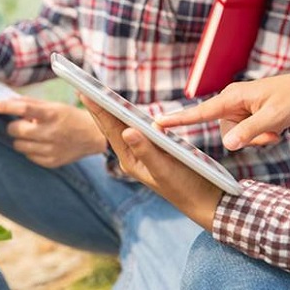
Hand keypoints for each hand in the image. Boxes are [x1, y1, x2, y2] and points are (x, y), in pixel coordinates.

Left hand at [0, 96, 106, 167]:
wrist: (93, 136)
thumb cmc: (68, 117)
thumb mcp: (52, 105)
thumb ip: (29, 103)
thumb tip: (6, 101)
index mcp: (52, 114)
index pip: (23, 109)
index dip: (4, 107)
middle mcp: (51, 132)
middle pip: (17, 130)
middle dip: (14, 126)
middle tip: (22, 124)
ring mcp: (52, 149)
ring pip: (19, 146)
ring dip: (21, 139)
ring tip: (34, 134)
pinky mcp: (51, 162)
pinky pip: (28, 156)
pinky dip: (30, 149)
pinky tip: (41, 144)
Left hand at [81, 95, 221, 230]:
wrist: (205, 201)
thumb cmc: (185, 187)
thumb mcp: (164, 169)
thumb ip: (146, 150)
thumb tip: (127, 131)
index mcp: (130, 160)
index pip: (111, 130)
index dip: (98, 109)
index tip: (84, 92)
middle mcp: (132, 156)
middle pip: (113, 127)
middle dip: (99, 107)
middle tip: (84, 87)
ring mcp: (142, 153)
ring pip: (124, 128)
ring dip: (112, 111)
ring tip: (98, 94)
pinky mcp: (155, 151)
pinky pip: (138, 130)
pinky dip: (131, 118)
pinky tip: (126, 110)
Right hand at [156, 72, 289, 150]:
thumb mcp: (273, 118)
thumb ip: (249, 132)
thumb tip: (228, 146)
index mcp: (232, 98)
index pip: (199, 112)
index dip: (178, 120)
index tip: (156, 123)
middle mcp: (230, 103)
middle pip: (226, 132)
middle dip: (248, 139)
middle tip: (272, 135)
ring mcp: (236, 109)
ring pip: (236, 135)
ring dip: (257, 138)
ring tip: (276, 130)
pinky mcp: (243, 115)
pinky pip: (244, 133)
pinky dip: (259, 136)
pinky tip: (274, 129)